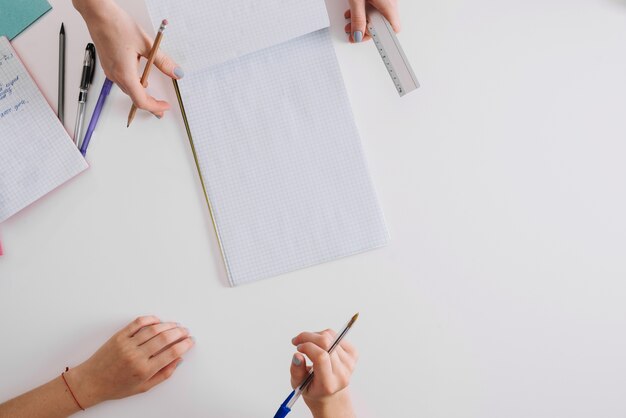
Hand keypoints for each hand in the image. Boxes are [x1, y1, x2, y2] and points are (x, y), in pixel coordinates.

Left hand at [65, 316, 194, 407]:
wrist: (92, 382)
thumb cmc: (116, 386)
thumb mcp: (144, 387)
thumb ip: (164, 374)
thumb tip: (178, 360)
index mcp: (144, 370)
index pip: (172, 353)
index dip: (185, 345)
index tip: (190, 341)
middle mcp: (137, 356)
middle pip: (165, 338)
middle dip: (179, 332)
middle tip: (185, 331)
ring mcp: (127, 344)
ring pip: (154, 329)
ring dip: (168, 325)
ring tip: (175, 325)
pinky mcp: (119, 336)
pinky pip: (138, 323)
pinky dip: (150, 319)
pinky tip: (158, 320)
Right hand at [73, 0, 182, 117]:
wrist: (98, 14)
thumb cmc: (117, 26)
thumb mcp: (147, 45)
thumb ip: (162, 62)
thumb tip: (176, 72)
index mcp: (125, 74)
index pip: (141, 101)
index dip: (154, 107)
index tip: (164, 107)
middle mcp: (115, 75)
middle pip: (134, 97)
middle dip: (149, 104)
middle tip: (161, 107)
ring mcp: (110, 70)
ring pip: (128, 89)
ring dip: (141, 94)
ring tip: (154, 96)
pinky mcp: (108, 64)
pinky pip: (122, 80)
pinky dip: (133, 84)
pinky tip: (141, 79)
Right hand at [290, 329, 358, 417]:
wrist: (331, 393)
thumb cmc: (313, 387)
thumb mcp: (299, 384)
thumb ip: (296, 371)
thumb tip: (297, 356)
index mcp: (328, 384)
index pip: (321, 357)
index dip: (307, 346)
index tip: (298, 347)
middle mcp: (342, 374)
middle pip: (326, 343)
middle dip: (308, 337)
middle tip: (298, 340)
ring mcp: (350, 363)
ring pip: (330, 336)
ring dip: (315, 336)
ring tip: (308, 345)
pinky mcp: (353, 354)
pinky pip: (336, 335)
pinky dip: (325, 335)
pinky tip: (319, 345)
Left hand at [344, 0, 400, 42]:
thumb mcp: (356, 0)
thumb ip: (357, 18)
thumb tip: (358, 34)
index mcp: (388, 5)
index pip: (392, 29)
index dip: (379, 38)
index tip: (368, 42)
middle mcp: (391, 2)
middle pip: (383, 24)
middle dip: (366, 30)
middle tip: (353, 33)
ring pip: (379, 16)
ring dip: (364, 21)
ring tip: (350, 22)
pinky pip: (377, 7)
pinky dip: (366, 12)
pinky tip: (355, 11)